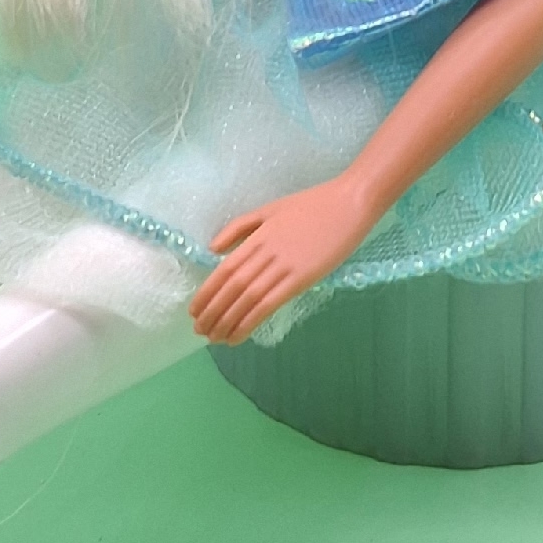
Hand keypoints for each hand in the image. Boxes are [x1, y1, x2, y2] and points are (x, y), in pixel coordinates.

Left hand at [189, 175, 379, 345]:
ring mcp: (283, 266)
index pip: (223, 270)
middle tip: (199, 331)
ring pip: (247, 299)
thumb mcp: (269, 209)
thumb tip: (213, 249)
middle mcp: (265, 253)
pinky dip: (249, 321)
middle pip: (231, 287)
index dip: (206, 292)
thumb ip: (240, 227)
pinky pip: (269, 304)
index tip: (194, 311)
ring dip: (226, 321)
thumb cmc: (312, 205)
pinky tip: (238, 335)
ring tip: (213, 338)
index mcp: (256, 236)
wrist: (349, 203)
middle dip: (212, 312)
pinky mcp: (302, 278)